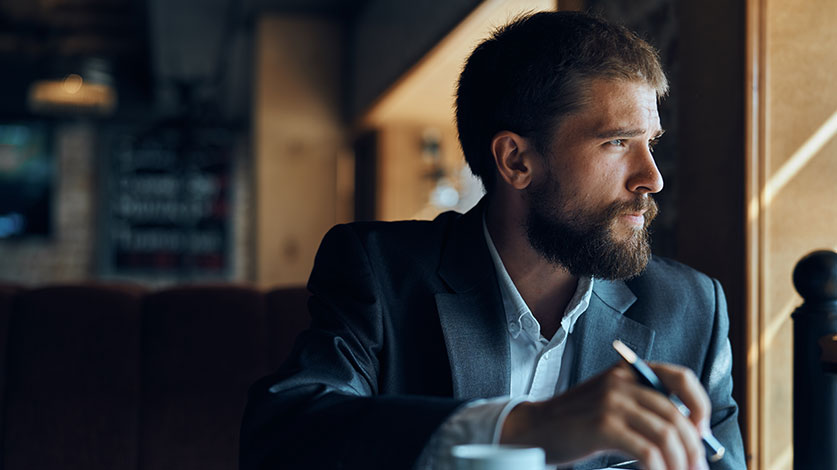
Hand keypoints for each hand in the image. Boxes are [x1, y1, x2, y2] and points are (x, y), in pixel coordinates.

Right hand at [500, 363, 710, 469]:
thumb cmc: (577, 422)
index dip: (700, 405)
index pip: (681, 378)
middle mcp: (622, 381)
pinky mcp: (603, 425)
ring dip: (679, 463)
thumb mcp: (611, 402)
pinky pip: (647, 450)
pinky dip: (659, 468)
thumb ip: (643, 409)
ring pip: (666, 434)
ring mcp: (612, 402)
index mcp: (628, 371)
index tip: (702, 433)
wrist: (535, 428)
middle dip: (693, 449)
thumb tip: (689, 437)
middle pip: (677, 415)